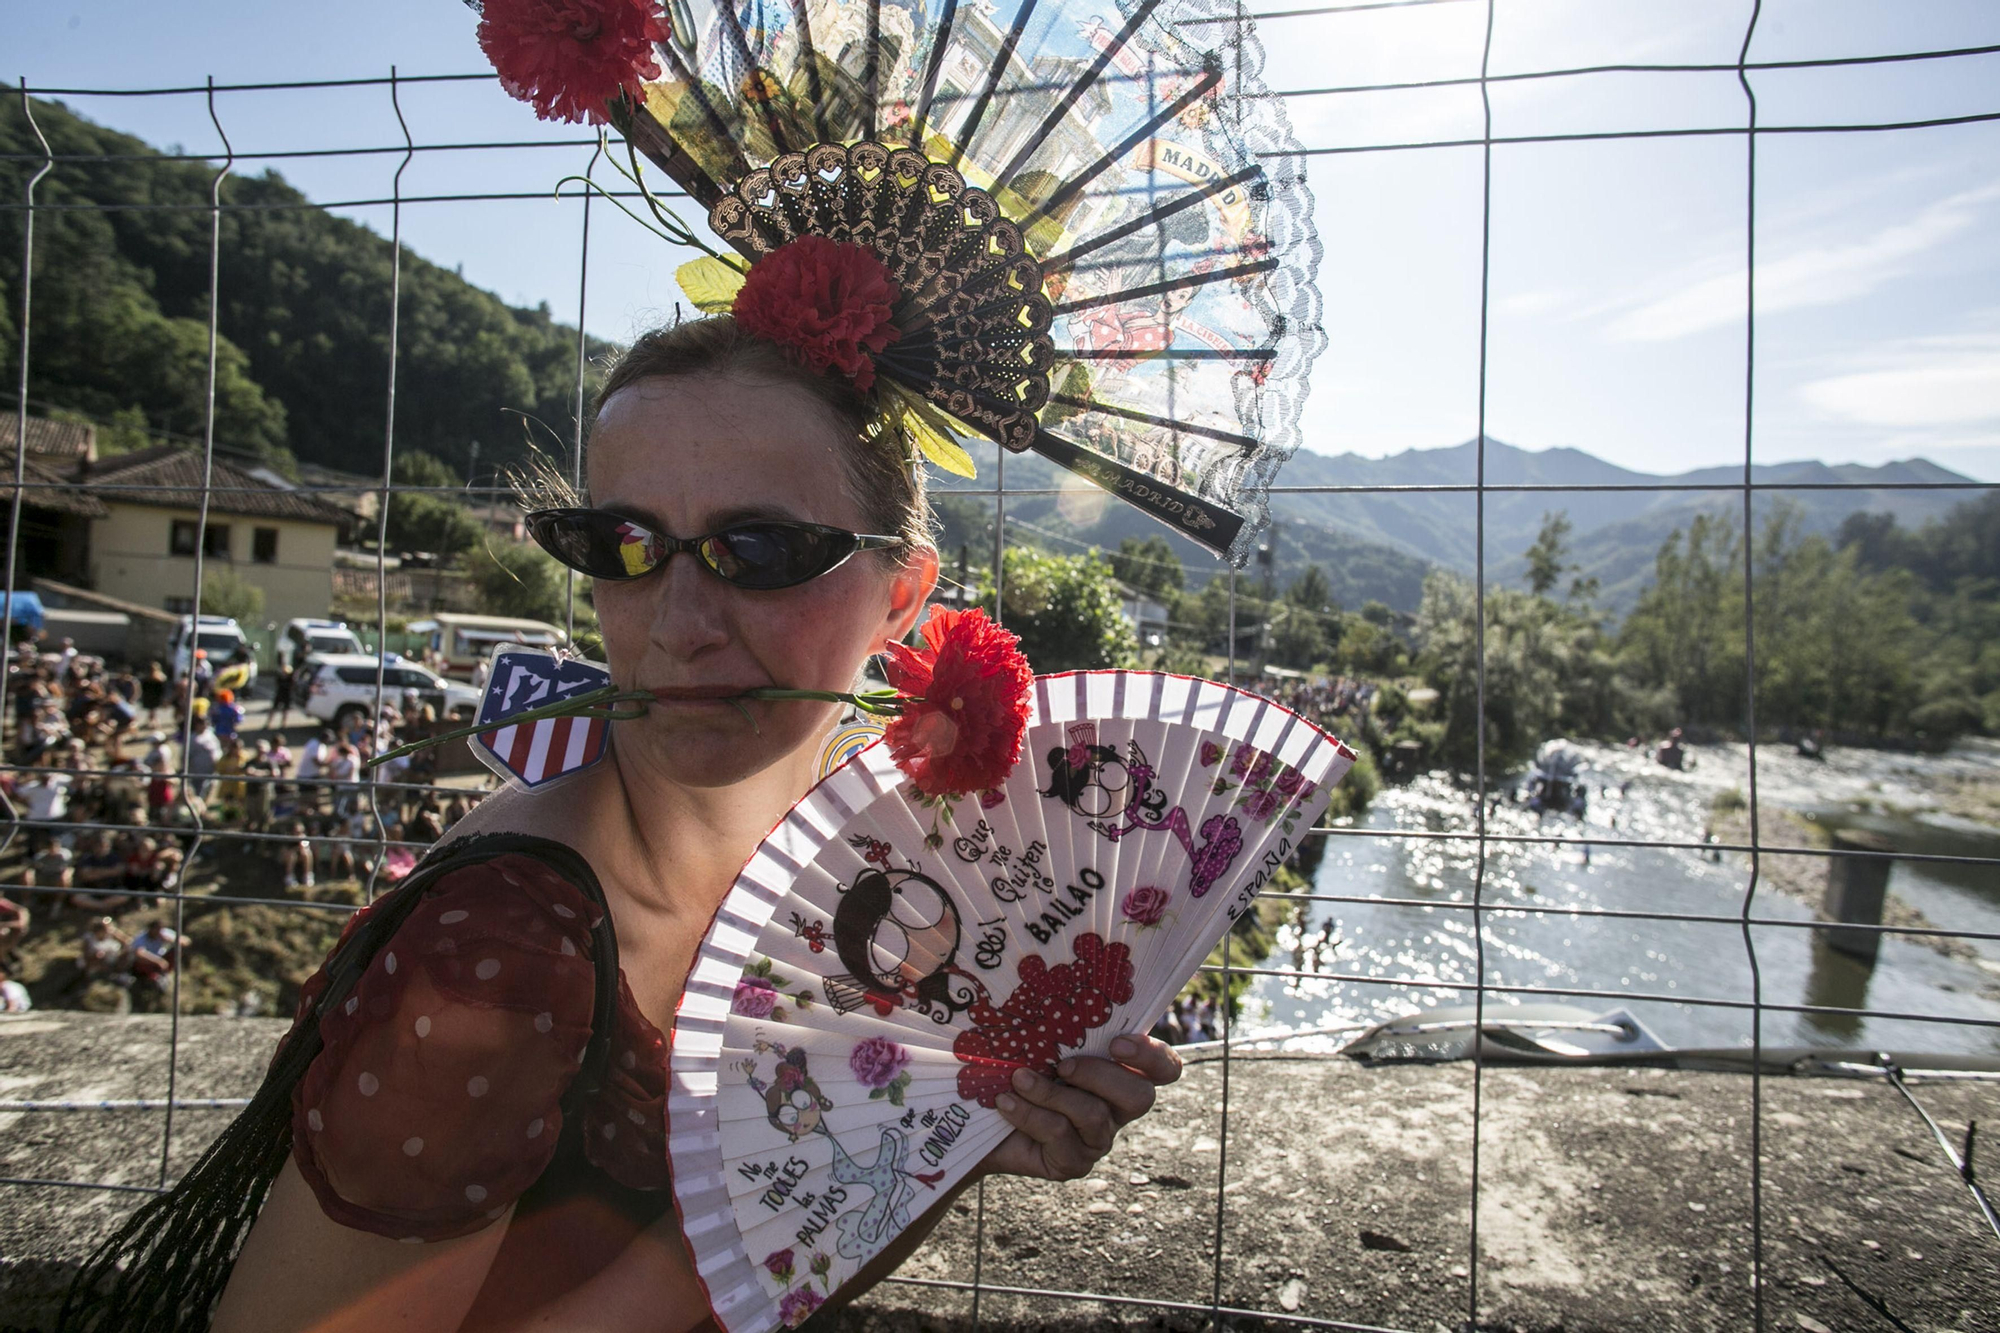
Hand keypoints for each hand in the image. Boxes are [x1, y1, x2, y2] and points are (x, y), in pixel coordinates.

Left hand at [980, 1033, 1182, 1181]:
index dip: (1152, 1056)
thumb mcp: (1040, 1039)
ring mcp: (1097, 1139)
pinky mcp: (1072, 1163)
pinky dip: (1028, 1113)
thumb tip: (1055, 978)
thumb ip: (1062, 1022)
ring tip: (1018, 1078)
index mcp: (1119, 1072)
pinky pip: (1060, 1135)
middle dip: (1099, 1075)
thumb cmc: (1015, 1065)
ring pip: (1093, 1115)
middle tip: (1062, 1064)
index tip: (1115, 1042)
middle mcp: (1116, 1108)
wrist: (976, 1116)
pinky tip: (1005, 1101)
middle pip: (1140, 1096)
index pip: (1164, 1068)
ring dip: (1049, 1092)